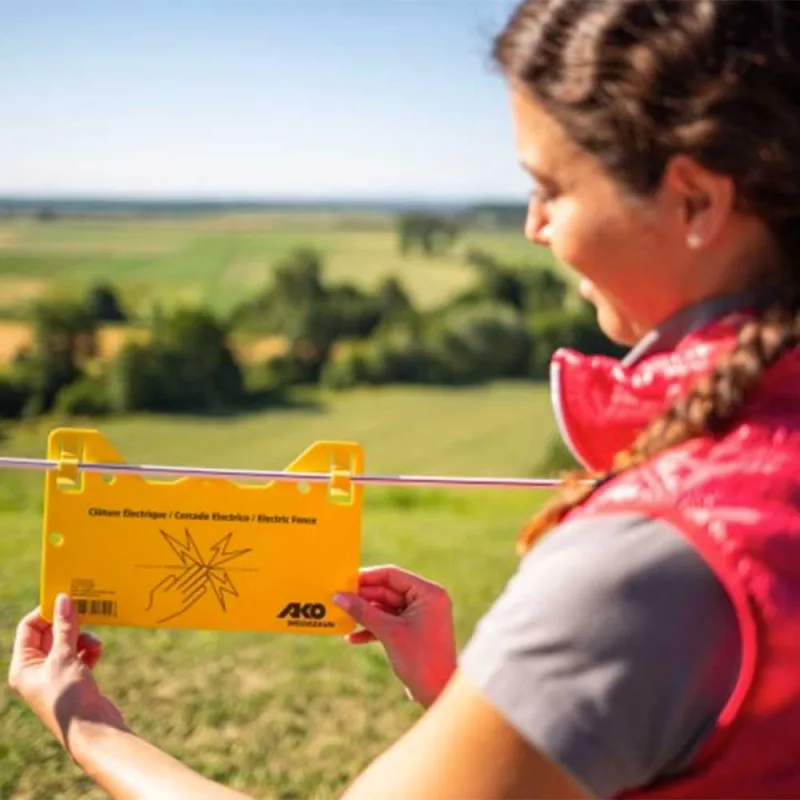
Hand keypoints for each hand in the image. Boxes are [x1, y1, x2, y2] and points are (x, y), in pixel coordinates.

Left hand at [8, 594, 127, 754]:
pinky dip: (89, 650)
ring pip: (68, 643)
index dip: (45, 612)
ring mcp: (57, 675)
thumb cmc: (69, 697)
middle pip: (50, 634)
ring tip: (95, 642)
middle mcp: (37, 670)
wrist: (92, 730)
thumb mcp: (64, 657)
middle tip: (86, 609)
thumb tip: (62, 599)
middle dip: (69, 623)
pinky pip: (80, 655)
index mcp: (23, 667)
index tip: (65, 599)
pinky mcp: (75, 679)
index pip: (28, 628)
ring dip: (83, 637)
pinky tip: (98, 651)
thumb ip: (65, 626)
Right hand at [146, 565, 208, 623]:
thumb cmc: (154, 602)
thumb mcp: (157, 591)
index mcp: (171, 589)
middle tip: (205, 568)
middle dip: (197, 575)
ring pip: (191, 590)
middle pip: (189, 583)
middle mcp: (177, 594)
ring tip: (206, 576)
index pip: (183, 578)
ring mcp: (181, 601)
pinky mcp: (183, 607)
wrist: (153, 616)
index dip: (190, 572)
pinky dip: (197, 594)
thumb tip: (174, 576)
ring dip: (199, 583)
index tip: (197, 566)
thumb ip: (165, 583)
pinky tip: (203, 589)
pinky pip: (192, 599)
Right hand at [333, 565, 456, 707]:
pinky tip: (352, 638)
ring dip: (365, 615)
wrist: (438, 693)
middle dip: (363, 598)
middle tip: (338, 599)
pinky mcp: (414, 631)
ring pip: (386, 607)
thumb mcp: (389, 632)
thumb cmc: (420, 660)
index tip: (344, 580)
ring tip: (341, 618)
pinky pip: (390, 622)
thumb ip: (363, 612)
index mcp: (428, 593)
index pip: (392, 575)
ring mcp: (420, 616)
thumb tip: (338, 596)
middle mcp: (426, 600)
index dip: (367, 577)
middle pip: (388, 590)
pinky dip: (373, 628)